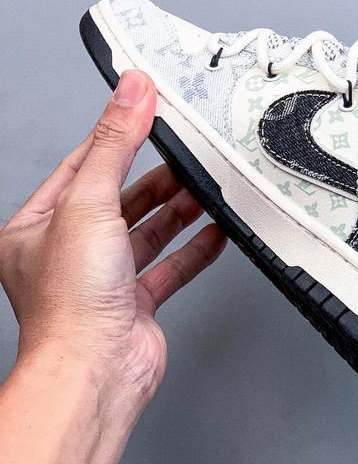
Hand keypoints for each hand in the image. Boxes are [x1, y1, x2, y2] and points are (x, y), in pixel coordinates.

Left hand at [0, 70, 225, 420]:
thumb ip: (115, 145)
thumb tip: (132, 92)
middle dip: (155, 179)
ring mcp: (102, 281)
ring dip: (178, 212)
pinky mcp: (134, 304)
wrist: (95, 371)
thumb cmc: (71, 303)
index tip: (145, 110)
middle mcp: (66, 254)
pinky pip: (170, 268)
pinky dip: (195, 249)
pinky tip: (216, 232)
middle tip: (186, 155)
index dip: (114, 138)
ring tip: (206, 189)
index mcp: (36, 228)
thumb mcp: (89, 202)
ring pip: (146, 234)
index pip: (79, 167)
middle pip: (117, 200)